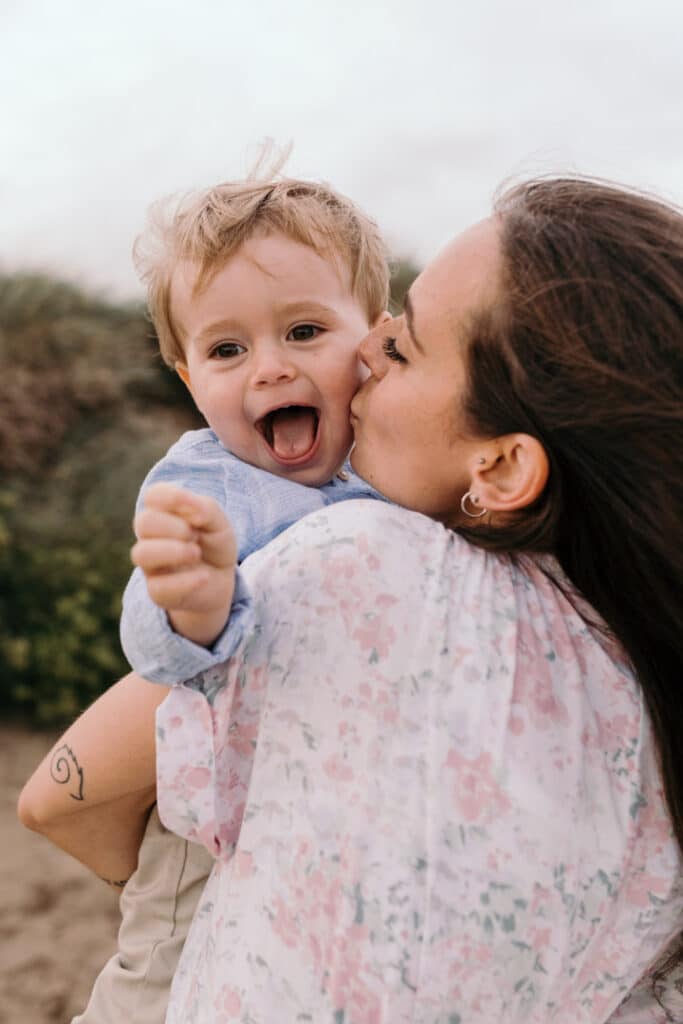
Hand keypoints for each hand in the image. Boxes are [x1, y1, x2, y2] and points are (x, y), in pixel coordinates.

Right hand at [131, 482, 236, 645]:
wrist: (220, 579)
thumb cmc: (213, 544)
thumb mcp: (219, 523)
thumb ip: (206, 509)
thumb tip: (191, 506)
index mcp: (163, 513)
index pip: (153, 495)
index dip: (172, 497)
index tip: (196, 508)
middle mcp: (150, 537)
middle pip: (144, 522)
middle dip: (174, 527)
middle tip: (195, 536)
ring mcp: (151, 565)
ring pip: (142, 554)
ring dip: (174, 551)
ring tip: (196, 553)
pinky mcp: (157, 591)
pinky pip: (159, 587)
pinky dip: (186, 581)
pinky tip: (204, 576)